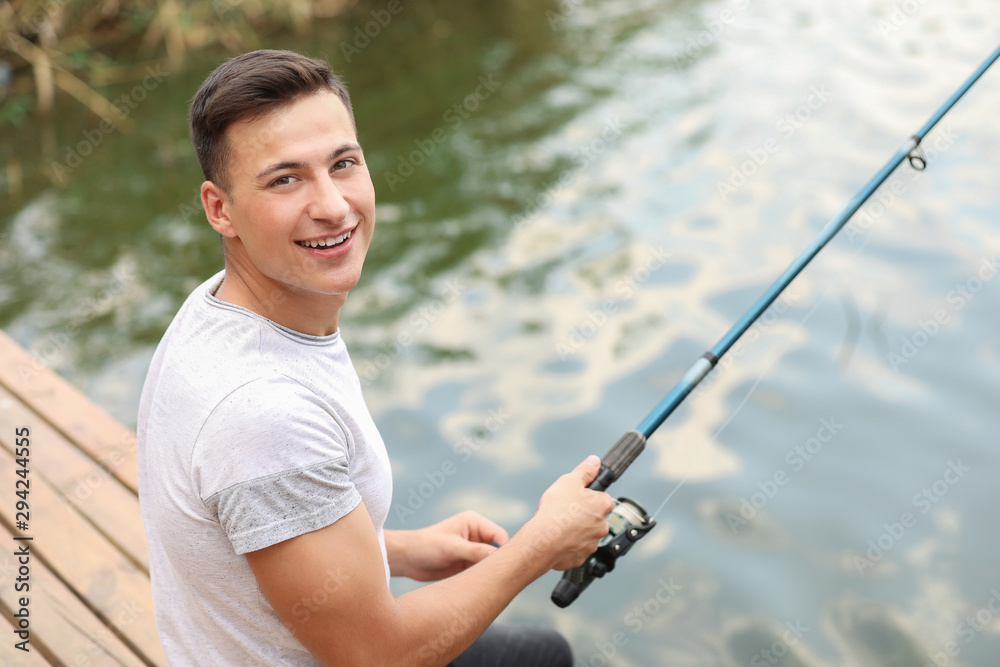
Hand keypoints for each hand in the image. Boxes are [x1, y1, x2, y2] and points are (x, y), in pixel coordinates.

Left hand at [387, 511, 508, 581]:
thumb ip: (476, 551)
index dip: (506, 551)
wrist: (406, 559)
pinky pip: (481, 573)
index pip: (501, 536)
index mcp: (475, 523)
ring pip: (491, 564)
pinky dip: (482, 580)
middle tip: (500, 580)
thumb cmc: (426, 545)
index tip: (506, 568)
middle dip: (499, 564)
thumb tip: (498, 558)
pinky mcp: (467, 564)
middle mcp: (477, 535)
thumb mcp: (452, 547)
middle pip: (499, 550)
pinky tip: (478, 588)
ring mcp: (473, 550)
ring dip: (489, 573)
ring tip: (483, 584)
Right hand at [523, 455, 613, 570]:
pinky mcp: (581, 558)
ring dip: (575, 530)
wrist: (543, 540)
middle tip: (565, 510)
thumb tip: (595, 461)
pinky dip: (568, 545)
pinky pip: (576, 549)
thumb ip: (585, 471)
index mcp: (602, 505)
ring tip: (558, 525)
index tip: (578, 497)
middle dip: (582, 514)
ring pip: (585, 534)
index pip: (602, 498)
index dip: (589, 496)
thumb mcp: (569, 481)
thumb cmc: (557, 510)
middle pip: (594, 517)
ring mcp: (592, 544)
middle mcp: (602, 526)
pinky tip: (557, 538)